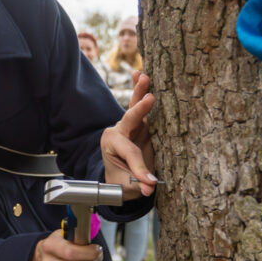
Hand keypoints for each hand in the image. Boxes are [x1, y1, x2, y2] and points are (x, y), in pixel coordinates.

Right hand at [30, 230, 102, 260]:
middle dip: (97, 260)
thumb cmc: (61, 243)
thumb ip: (78, 233)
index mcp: (49, 247)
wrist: (45, 259)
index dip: (89, 252)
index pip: (71, 253)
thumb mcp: (66, 233)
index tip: (97, 248)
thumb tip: (92, 232)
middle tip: (97, 254)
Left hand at [101, 71, 156, 198]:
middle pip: (129, 119)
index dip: (141, 167)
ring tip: (142, 76)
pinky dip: (142, 91)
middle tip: (149, 99)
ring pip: (135, 107)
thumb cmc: (121, 181)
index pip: (130, 152)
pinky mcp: (142, 124)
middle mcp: (118, 131)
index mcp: (111, 145)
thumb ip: (137, 184)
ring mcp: (130, 126)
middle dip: (140, 109)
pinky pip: (142, 106)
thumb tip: (150, 186)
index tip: (150, 182)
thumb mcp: (126, 186)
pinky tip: (141, 73)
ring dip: (140, 91)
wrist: (120, 177)